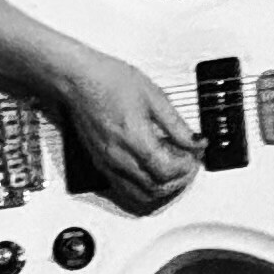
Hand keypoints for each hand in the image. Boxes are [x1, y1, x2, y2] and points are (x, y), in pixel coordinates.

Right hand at [46, 48, 202, 211]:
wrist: (78, 79)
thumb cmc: (109, 80)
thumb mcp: (154, 96)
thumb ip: (177, 125)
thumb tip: (194, 141)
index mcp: (134, 138)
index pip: (168, 170)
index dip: (187, 166)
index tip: (195, 154)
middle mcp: (118, 156)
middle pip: (157, 187)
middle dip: (179, 179)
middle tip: (189, 164)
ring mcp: (107, 163)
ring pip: (141, 195)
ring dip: (162, 189)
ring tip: (172, 172)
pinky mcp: (100, 163)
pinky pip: (124, 189)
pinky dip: (143, 189)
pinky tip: (150, 174)